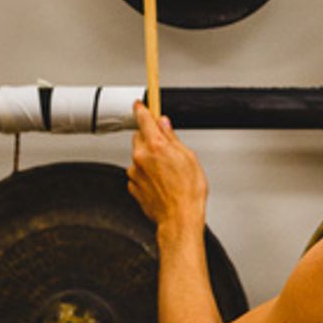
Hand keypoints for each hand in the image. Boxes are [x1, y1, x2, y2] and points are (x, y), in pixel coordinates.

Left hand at [127, 102, 207, 231]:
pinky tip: (162, 183)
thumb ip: (173, 139)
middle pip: (140, 138)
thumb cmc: (188, 192)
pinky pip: (138, 174)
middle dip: (150, 139)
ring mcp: (135, 173)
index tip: (140, 105)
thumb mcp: (189, 158)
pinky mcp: (133, 186)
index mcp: (156, 146)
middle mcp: (141, 157)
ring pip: (139, 157)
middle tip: (166, 148)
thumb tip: (165, 126)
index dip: (142, 110)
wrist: (179, 218)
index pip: (144, 120)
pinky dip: (147, 175)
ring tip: (168, 173)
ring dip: (149, 159)